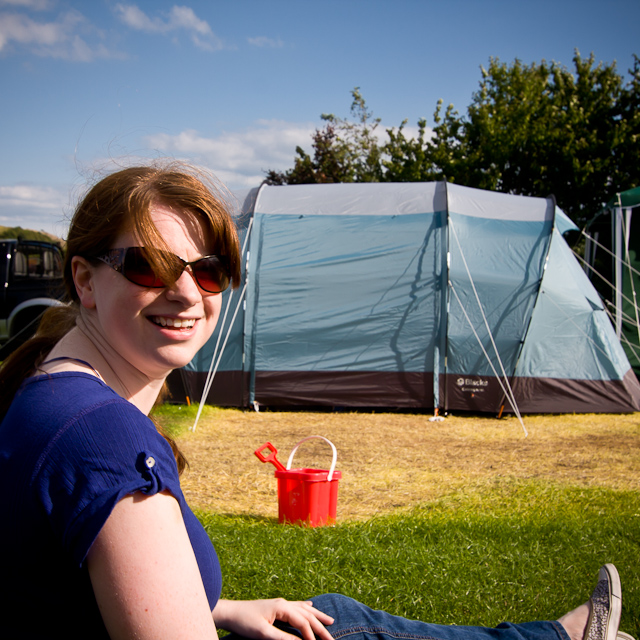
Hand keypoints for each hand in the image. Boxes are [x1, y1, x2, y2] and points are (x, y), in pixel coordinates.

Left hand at [213, 598, 333, 639]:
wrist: (229, 611)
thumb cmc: (244, 622)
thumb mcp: (263, 633)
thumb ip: (283, 638)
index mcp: (282, 607)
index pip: (303, 622)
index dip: (312, 635)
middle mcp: (284, 603)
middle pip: (307, 615)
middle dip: (321, 627)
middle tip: (333, 639)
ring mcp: (280, 603)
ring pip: (304, 609)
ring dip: (317, 616)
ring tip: (330, 621)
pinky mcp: (276, 606)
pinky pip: (296, 606)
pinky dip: (306, 608)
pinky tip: (310, 606)